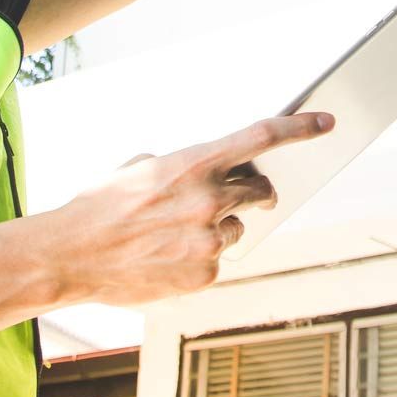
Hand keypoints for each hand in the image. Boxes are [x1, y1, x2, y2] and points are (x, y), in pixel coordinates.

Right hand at [45, 112, 334, 305]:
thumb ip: (184, 166)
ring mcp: (209, 240)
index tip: (325, 122)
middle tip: (244, 191)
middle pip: (259, 188)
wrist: (71, 255)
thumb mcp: (141, 167)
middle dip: (256, 188)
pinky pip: (218, 257)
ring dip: (218, 224)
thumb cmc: (100, 207)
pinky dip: (200, 254)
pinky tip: (167, 254)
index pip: (261, 137)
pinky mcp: (204, 274)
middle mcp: (209, 200)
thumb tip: (208, 171)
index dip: (300, 128)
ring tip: (174, 231)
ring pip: (237, 226)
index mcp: (193, 164)